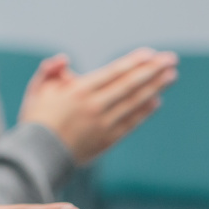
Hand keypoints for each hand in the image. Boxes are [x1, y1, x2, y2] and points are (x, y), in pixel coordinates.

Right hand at [19, 48, 178, 164]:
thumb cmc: (36, 119)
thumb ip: (50, 70)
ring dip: (155, 87)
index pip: (114, 72)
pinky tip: (156, 101)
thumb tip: (66, 60)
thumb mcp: (36, 90)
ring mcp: (103, 124)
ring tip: (171, 76)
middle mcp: (95, 106)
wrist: (37, 155)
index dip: (134, 62)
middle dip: (152, 71)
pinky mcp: (107, 140)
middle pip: (130, 85)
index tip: (150, 54)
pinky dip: (145, 111)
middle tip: (171, 60)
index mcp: (78, 91)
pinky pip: (131, 122)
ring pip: (135, 102)